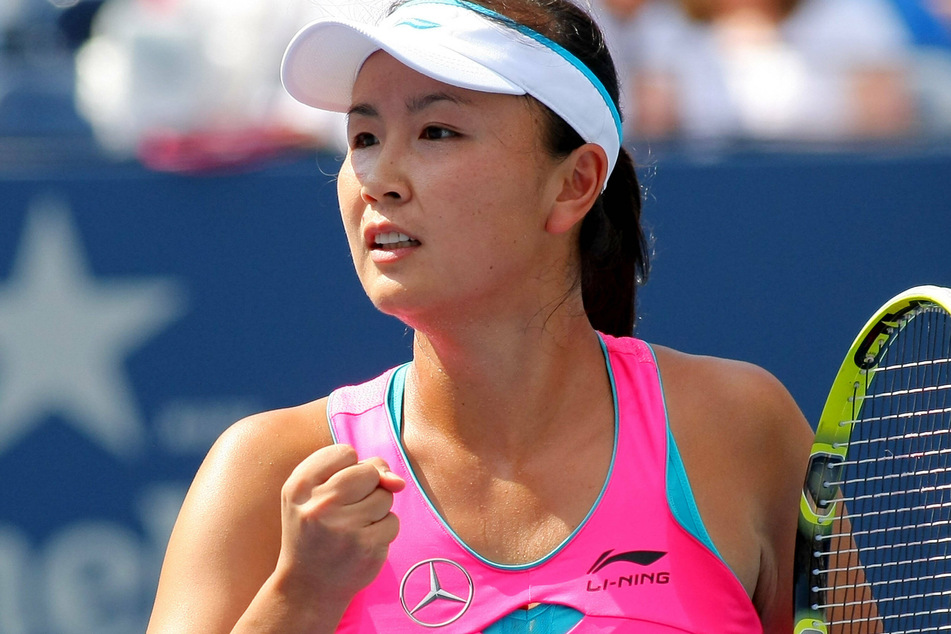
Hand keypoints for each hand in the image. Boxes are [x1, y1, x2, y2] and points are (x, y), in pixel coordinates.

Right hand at [274, 444, 405, 614]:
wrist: (307, 587)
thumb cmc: (316, 530)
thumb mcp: (318, 492)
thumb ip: (358, 469)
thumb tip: (397, 482)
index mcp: (299, 487)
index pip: (345, 452)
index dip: (347, 469)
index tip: (332, 490)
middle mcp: (319, 505)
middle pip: (369, 472)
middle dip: (366, 487)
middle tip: (345, 511)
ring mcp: (344, 528)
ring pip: (385, 495)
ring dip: (377, 509)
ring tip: (352, 527)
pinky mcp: (366, 547)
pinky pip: (393, 521)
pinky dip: (383, 530)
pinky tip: (362, 543)